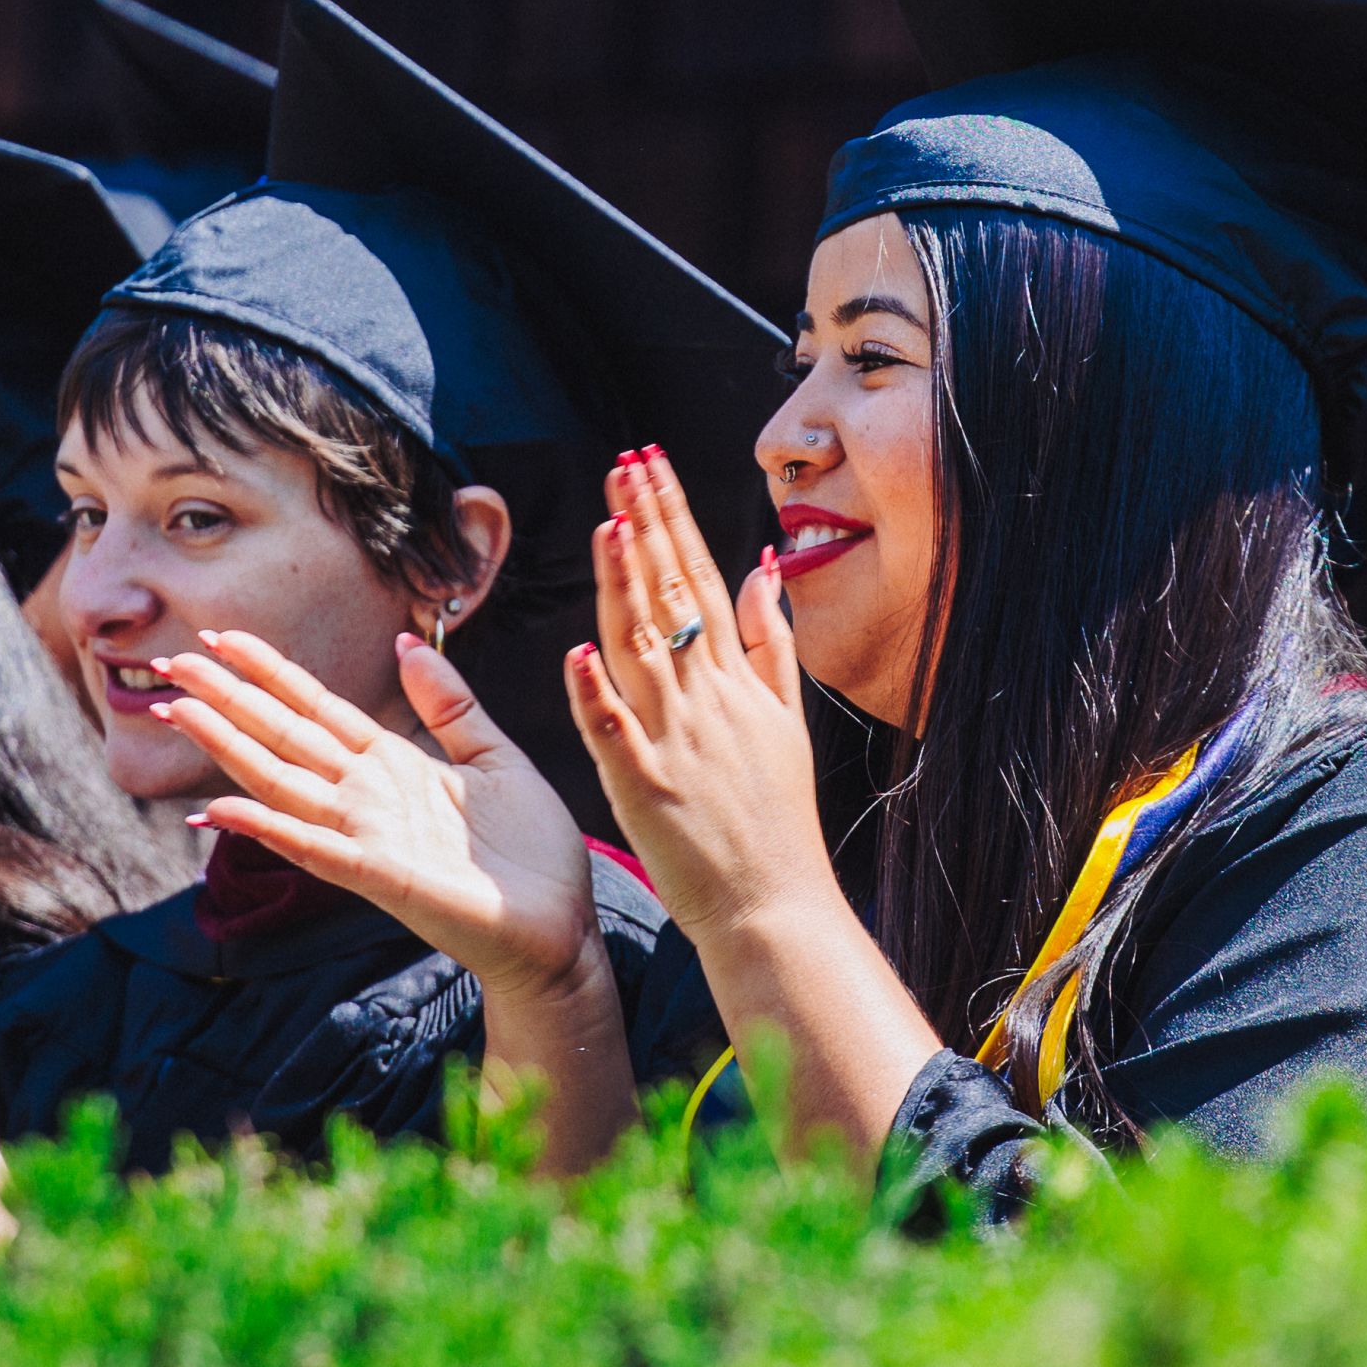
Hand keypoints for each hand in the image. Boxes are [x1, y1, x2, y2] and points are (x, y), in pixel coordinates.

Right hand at [158, 627, 597, 999]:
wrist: (557, 927)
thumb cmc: (529, 853)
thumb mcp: (494, 757)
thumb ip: (449, 704)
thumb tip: (406, 640)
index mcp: (392, 765)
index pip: (316, 708)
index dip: (270, 673)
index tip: (222, 637)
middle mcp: (367, 798)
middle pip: (284, 738)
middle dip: (229, 700)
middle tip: (169, 663)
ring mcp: (367, 838)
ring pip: (282, 784)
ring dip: (229, 749)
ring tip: (179, 711)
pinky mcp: (382, 878)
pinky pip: (314, 848)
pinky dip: (267, 828)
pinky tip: (219, 808)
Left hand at [564, 447, 834, 941]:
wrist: (775, 904)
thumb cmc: (777, 819)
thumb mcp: (787, 722)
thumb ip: (770, 644)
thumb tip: (761, 569)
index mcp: (737, 680)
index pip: (697, 578)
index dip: (672, 518)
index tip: (650, 463)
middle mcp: (708, 699)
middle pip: (670, 597)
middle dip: (647, 525)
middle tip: (625, 462)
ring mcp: (677, 741)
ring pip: (643, 648)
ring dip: (624, 585)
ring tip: (609, 520)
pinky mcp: (647, 788)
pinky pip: (616, 733)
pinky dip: (598, 693)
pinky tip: (578, 650)